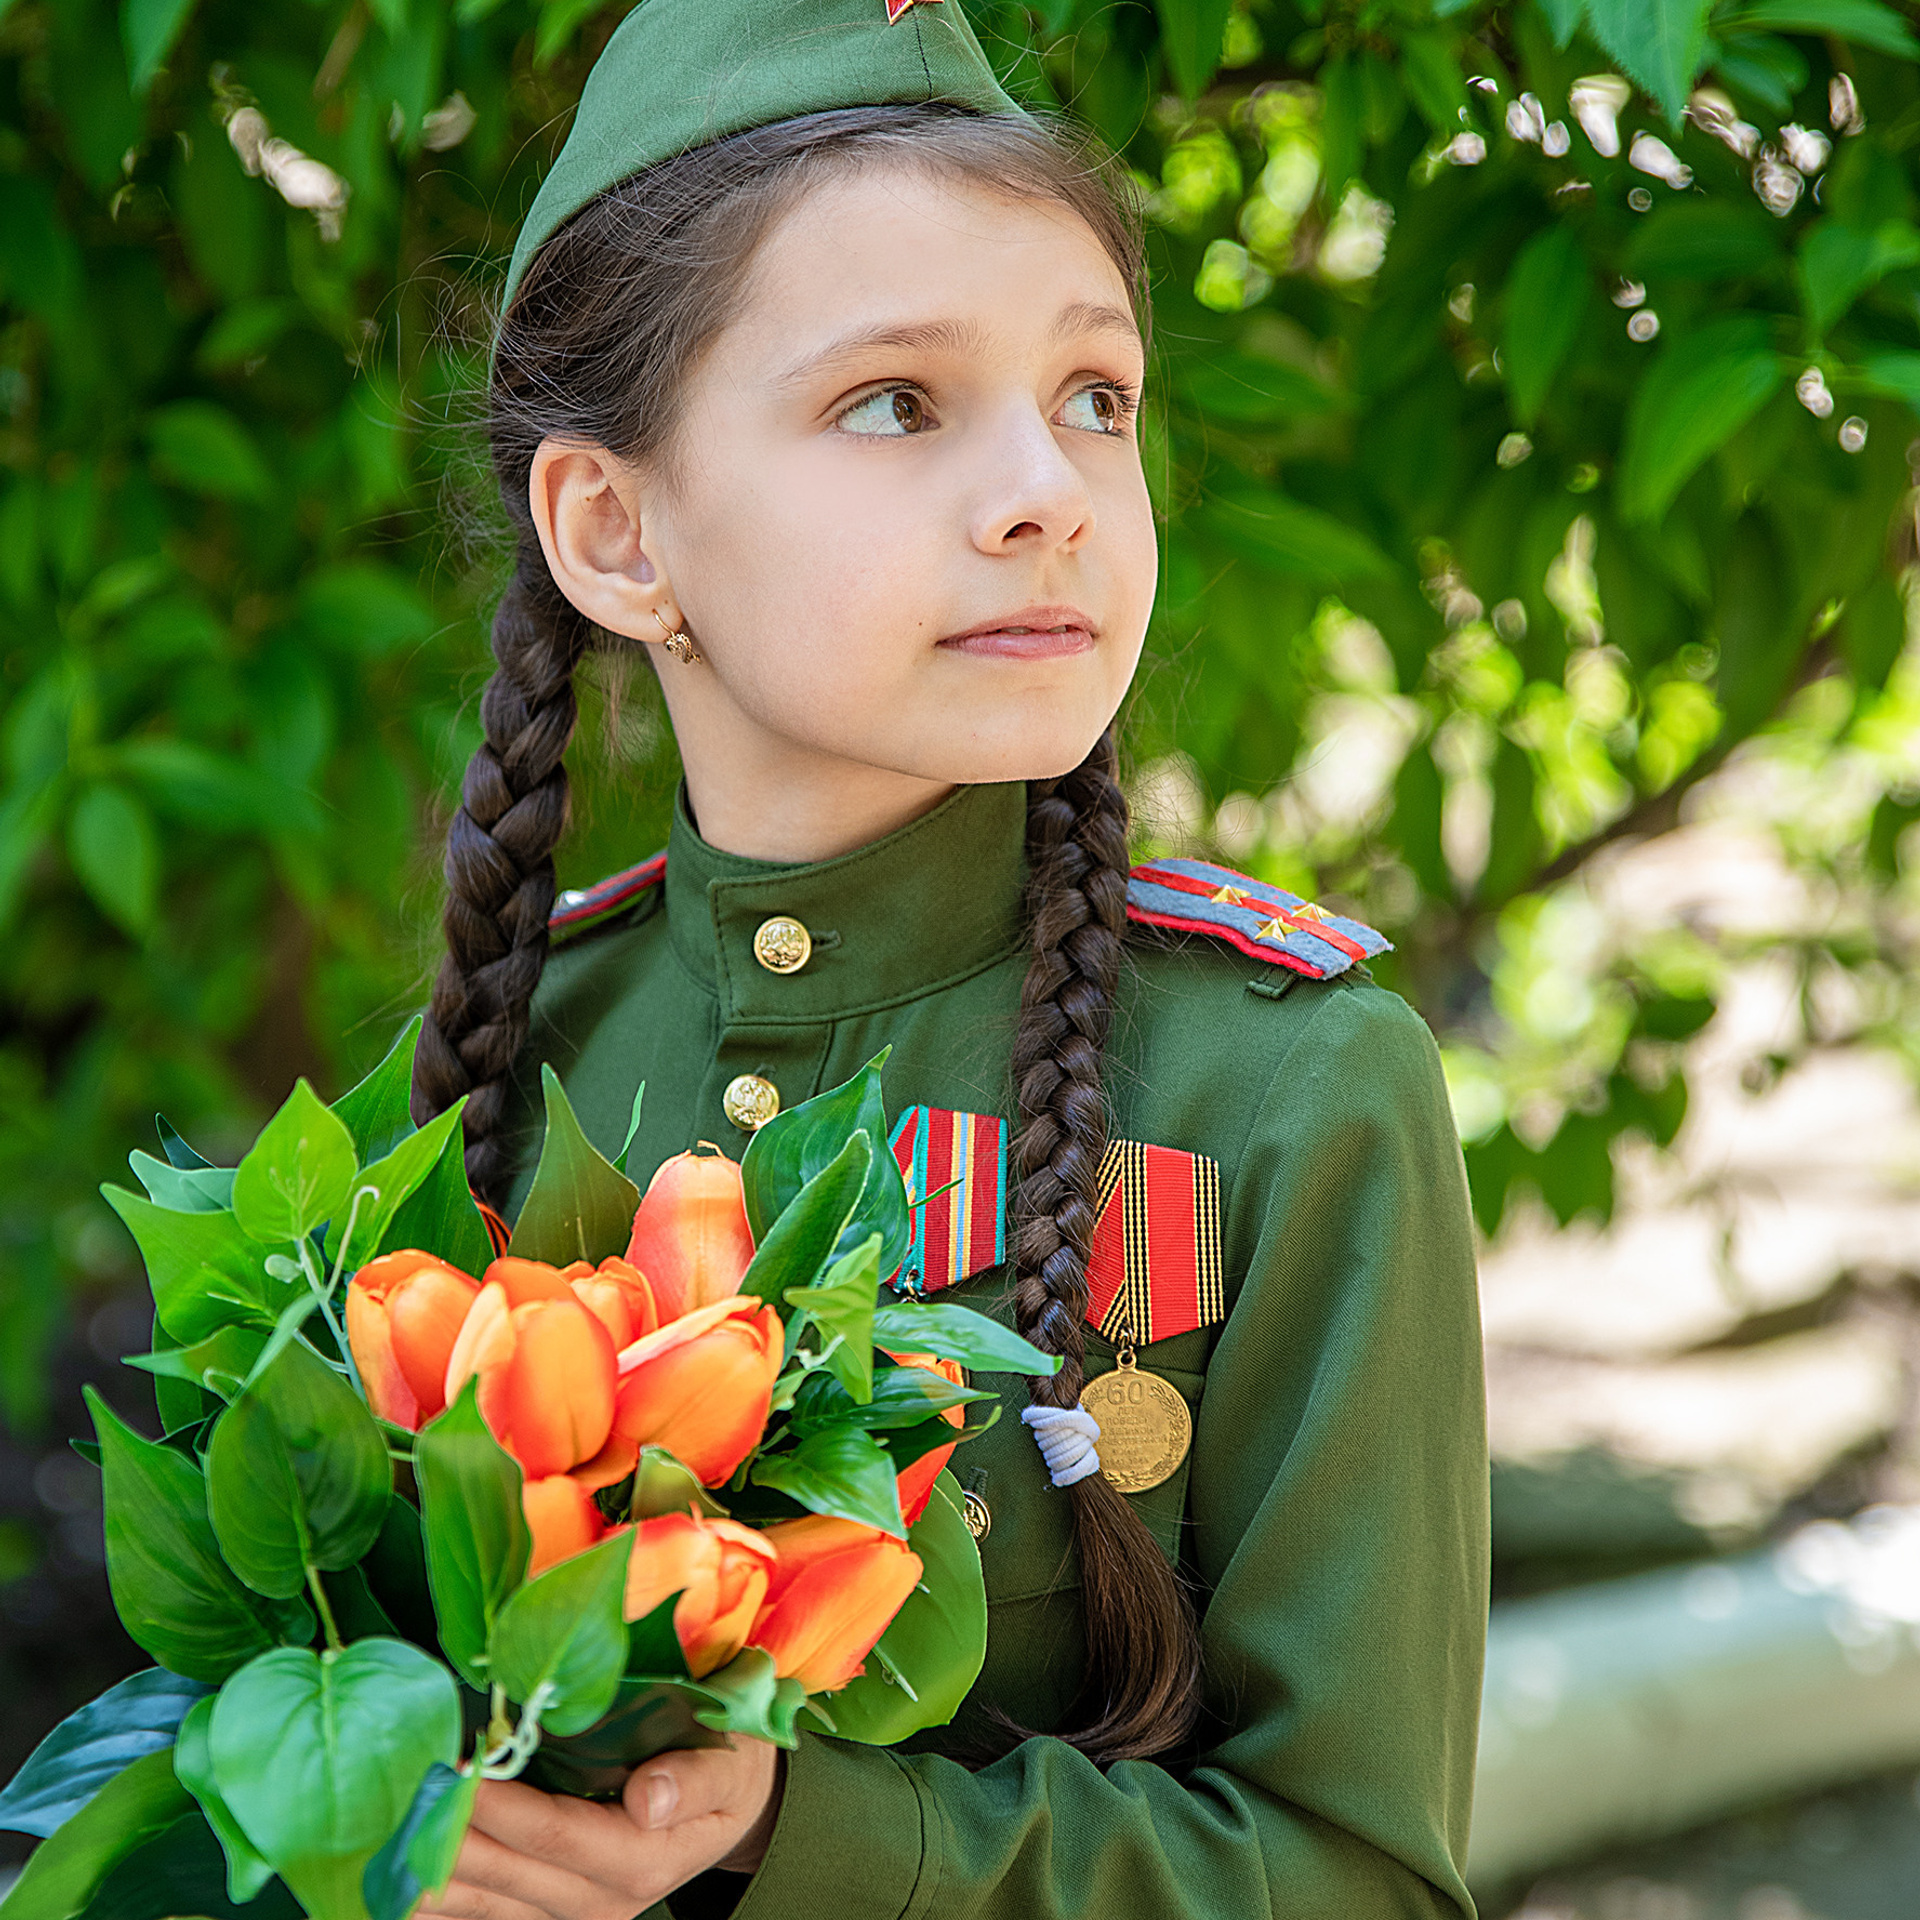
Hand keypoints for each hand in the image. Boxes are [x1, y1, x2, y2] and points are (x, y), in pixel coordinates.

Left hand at [416, 1739, 784, 1919]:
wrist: (734, 1807)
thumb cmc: (731, 1763)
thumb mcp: (732, 1762)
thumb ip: (694, 1780)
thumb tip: (649, 1798)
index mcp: (644, 1860)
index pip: (558, 1835)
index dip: (503, 1809)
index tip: (456, 1771)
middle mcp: (602, 1902)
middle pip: (507, 1875)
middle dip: (448, 1835)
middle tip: (396, 1792)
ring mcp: (572, 1916)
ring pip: (483, 1905)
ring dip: (427, 1873)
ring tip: (379, 1836)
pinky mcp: (550, 1915)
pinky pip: (485, 1915)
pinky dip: (437, 1900)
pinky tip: (394, 1880)